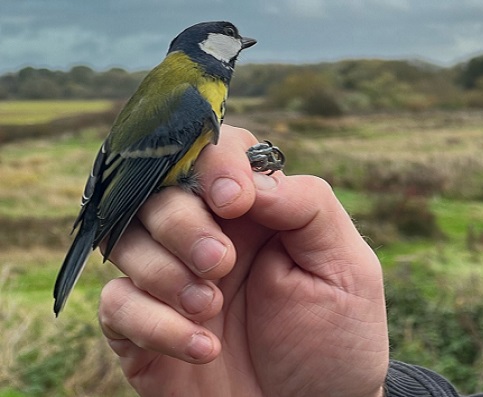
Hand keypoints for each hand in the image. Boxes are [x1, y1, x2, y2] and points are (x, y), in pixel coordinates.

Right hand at [98, 125, 388, 396]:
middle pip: (160, 192)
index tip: (235, 201)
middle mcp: (207, 235)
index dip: (216, 163)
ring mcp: (171, 279)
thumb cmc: (335, 338)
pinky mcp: (145, 328)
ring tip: (212, 306)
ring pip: (126, 240)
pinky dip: (154, 324)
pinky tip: (204, 347)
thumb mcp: (346, 267)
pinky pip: (116, 306)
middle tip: (222, 263)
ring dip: (166, 272)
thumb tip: (252, 180)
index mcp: (255, 212)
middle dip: (184, 224)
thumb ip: (307, 207)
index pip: (217, 153)